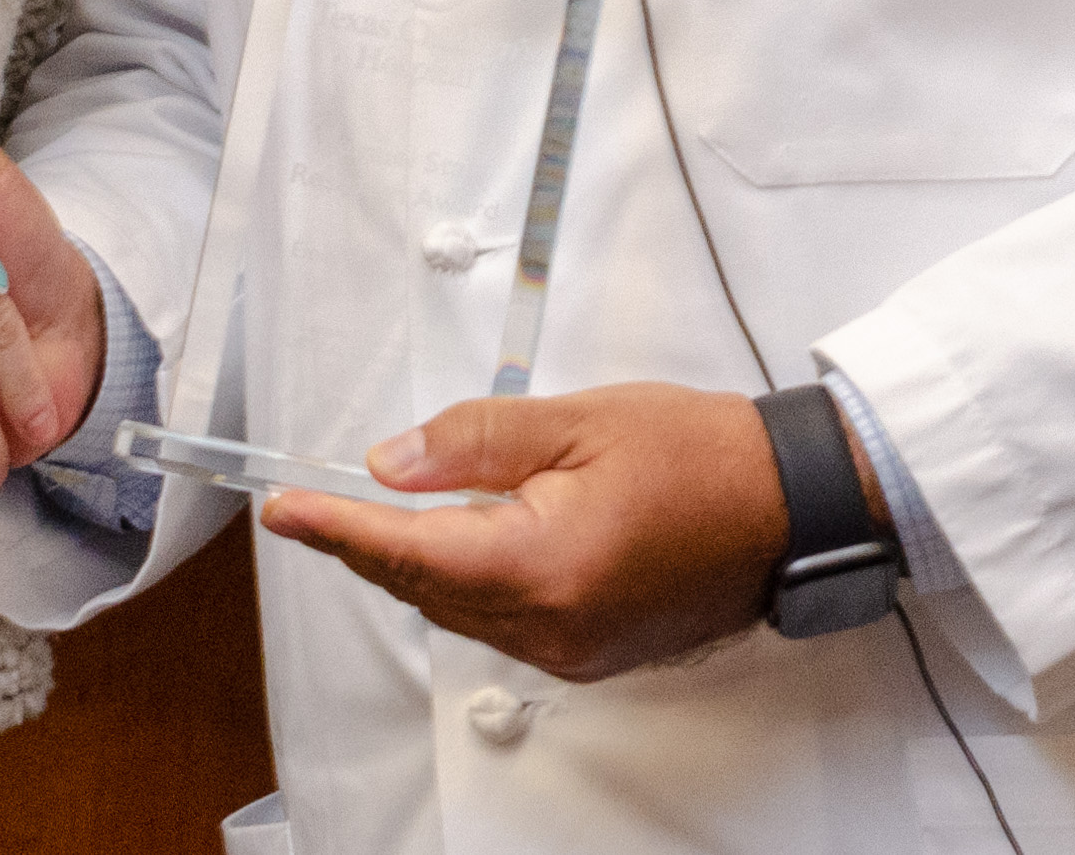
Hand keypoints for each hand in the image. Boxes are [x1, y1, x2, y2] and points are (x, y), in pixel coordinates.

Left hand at [258, 385, 793, 682]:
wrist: (788, 505)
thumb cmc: (700, 455)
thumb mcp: (577, 421)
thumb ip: (474, 441)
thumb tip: (392, 464)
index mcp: (544, 565)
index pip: (409, 551)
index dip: (338, 529)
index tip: (286, 512)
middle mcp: (552, 626)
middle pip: (427, 586)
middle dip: (376, 539)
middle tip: (327, 497)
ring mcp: (573, 651)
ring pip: (461, 608)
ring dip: (427, 559)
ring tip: (405, 505)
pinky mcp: (591, 655)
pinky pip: (504, 623)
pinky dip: (475, 580)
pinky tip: (475, 537)